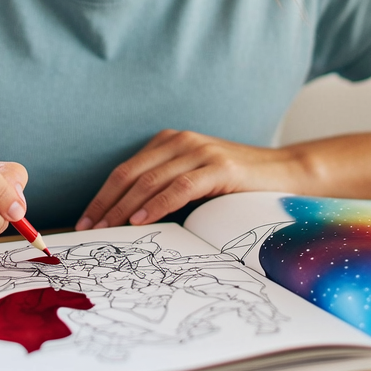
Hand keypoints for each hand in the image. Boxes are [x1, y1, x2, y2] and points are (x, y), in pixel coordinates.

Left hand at [75, 129, 307, 230]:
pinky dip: (157, 204)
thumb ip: (165, 188)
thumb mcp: (193, 179)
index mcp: (169, 141)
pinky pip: (180, 187)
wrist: (284, 173)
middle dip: (106, 203)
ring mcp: (200, 152)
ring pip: (150, 180)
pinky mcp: (219, 167)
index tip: (86, 220)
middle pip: (130, 174)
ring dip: (124, 207)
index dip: (102, 195)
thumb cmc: (235, 183)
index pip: (125, 170)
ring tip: (108, 228)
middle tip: (89, 229)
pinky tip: (141, 220)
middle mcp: (180, 141)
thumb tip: (127, 219)